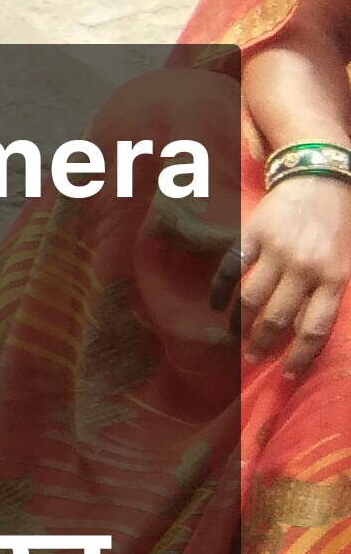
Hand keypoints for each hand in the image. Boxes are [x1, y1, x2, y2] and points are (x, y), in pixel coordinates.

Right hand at [235, 169, 349, 374]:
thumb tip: (302, 331)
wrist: (319, 178)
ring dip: (242, 324)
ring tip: (237, 340)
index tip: (286, 375)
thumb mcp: (345, 262)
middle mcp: (305, 269)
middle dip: (265, 344)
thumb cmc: (336, 225)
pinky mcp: (253, 236)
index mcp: (334, 278)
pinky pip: (232, 270)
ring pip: (253, 299)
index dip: (299, 357)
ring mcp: (277, 252)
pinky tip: (215, 306)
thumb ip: (328, 293)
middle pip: (279, 318)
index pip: (314, 329)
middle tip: (255, 359)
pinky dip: (221, 291)